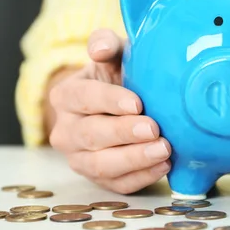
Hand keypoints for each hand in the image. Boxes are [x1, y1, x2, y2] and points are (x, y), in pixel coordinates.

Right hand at [48, 29, 170, 193]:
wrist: (122, 104)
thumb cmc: (119, 75)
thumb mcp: (114, 55)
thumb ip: (106, 44)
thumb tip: (98, 48)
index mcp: (66, 96)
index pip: (83, 98)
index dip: (109, 101)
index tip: (137, 103)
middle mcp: (65, 131)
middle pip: (90, 135)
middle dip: (123, 133)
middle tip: (154, 129)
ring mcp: (79, 159)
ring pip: (101, 165)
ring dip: (134, 160)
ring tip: (164, 151)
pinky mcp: (100, 180)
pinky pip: (117, 185)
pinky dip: (141, 178)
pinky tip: (163, 167)